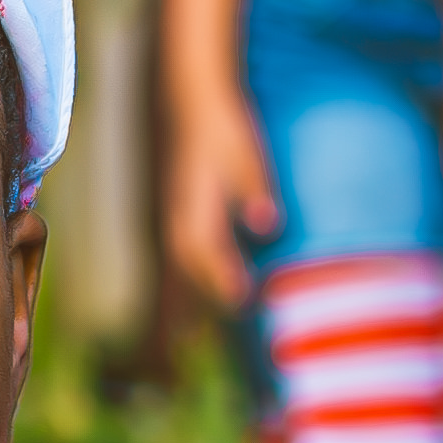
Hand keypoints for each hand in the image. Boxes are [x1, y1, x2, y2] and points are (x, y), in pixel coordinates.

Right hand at [161, 77, 282, 319]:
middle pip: (190, 272)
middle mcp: (179, 220)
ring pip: (183, 270)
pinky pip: (184, 261)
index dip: (225, 278)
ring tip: (194, 341)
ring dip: (188, 302)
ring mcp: (175, 220)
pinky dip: (190, 284)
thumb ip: (256, 189)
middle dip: (206, 303)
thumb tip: (267, 225)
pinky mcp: (180, 217)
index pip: (208, 251)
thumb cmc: (223, 127)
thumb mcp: (245, 154)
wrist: (193, 101)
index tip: (244, 301)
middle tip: (223, 336)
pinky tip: (194, 306)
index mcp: (195, 206)